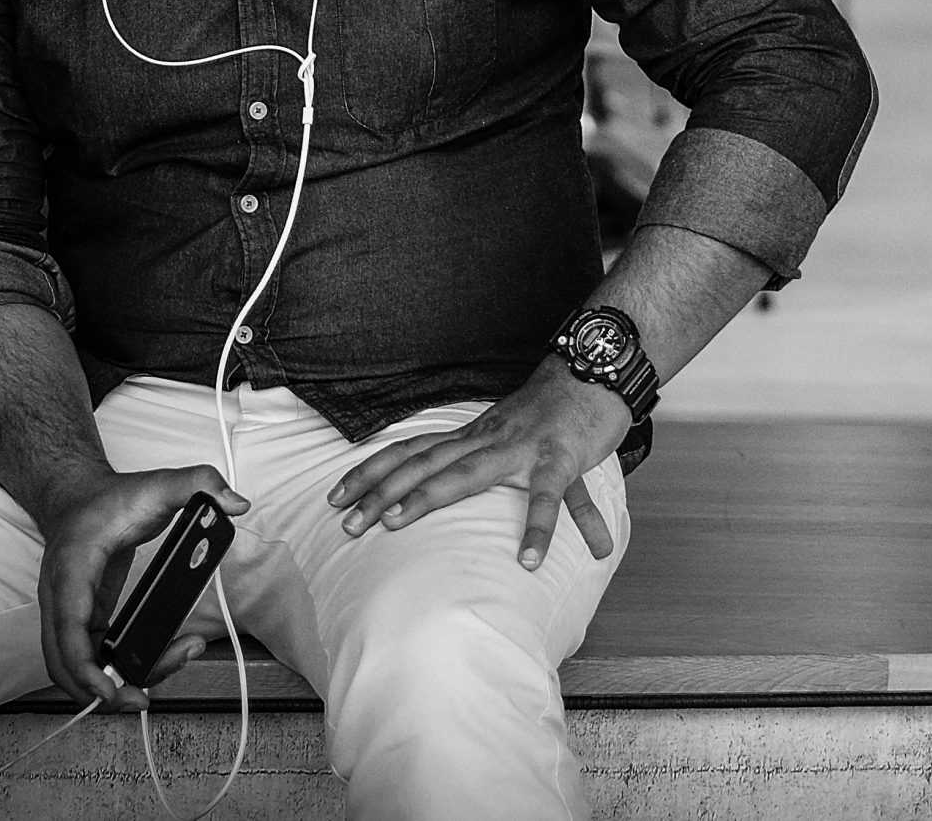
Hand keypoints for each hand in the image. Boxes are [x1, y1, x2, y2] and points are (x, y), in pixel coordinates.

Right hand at [35, 466, 249, 710]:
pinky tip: (148, 665)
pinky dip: (111, 670)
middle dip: (98, 690)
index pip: (68, 628)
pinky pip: (89, 654)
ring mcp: (66, 610)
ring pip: (75, 663)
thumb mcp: (159, 483)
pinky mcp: (81, 617)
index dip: (85, 667)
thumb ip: (199, 482)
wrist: (78, 495)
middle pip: (65, 660)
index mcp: (73, 568)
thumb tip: (236, 503)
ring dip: (109, 682)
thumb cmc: (113, 496)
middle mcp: (60, 595)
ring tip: (155, 680)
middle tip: (141, 700)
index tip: (112, 690)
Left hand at [327, 359, 624, 571]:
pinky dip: (539, 527)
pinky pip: (550, 496)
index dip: (372, 472)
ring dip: (426, 496)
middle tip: (346, 523)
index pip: (412, 451)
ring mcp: (521, 447)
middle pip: (424, 464)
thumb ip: (491, 469)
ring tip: (393, 525)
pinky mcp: (560, 457)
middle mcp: (487, 438)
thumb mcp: (512, 437)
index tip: (335, 497)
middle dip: (381, 492)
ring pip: (465, 473)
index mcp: (473, 436)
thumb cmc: (554, 411)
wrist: (596, 371)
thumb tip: (466, 499)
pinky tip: (529, 560)